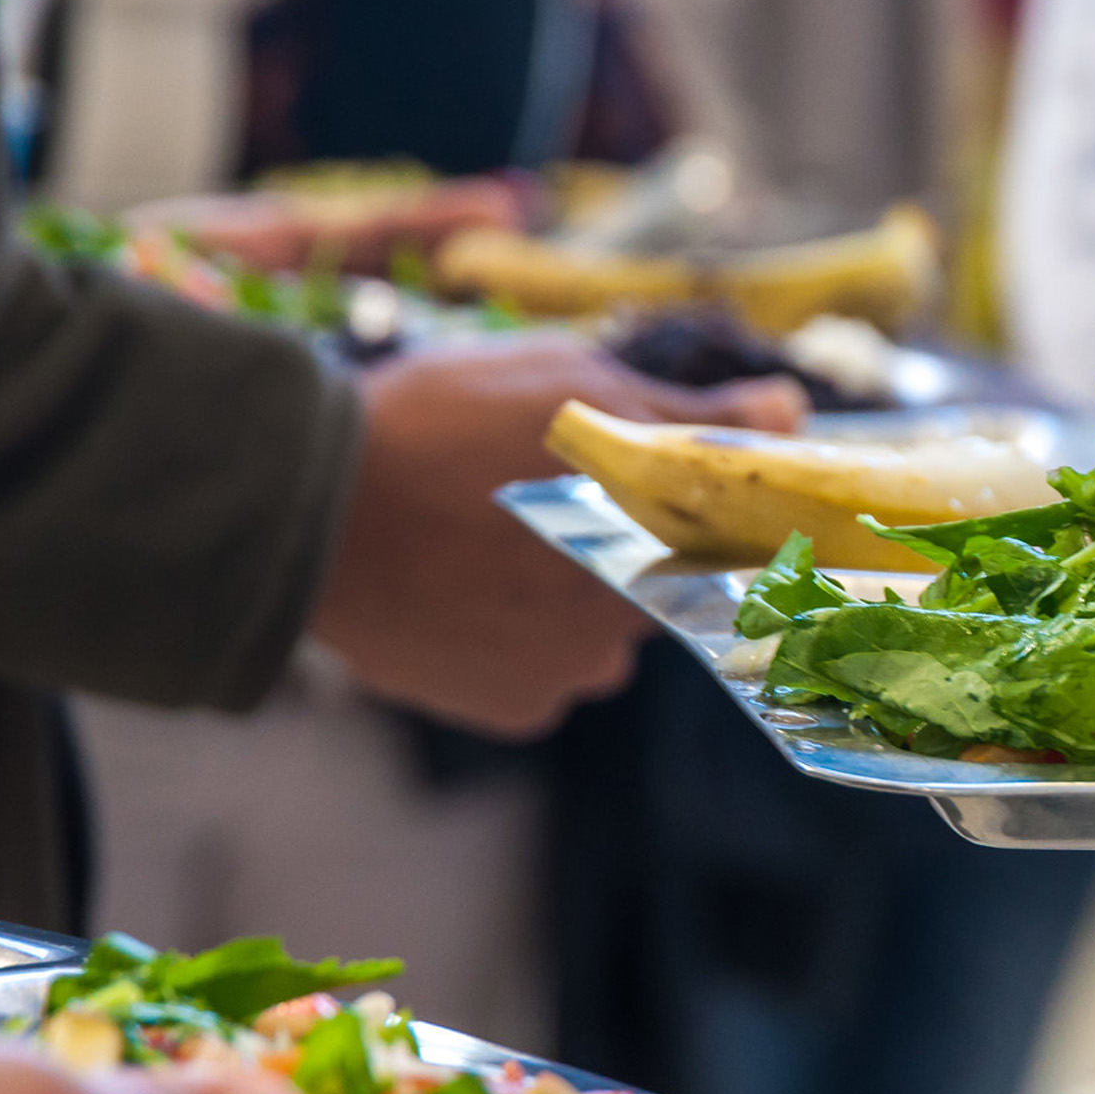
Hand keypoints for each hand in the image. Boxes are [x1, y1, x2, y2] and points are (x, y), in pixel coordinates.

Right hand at [311, 335, 807, 736]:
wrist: (304, 502)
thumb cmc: (444, 424)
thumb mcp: (577, 383)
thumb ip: (691, 412)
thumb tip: (790, 410)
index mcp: (662, 552)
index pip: (721, 552)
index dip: (689, 521)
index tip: (651, 496)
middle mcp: (629, 634)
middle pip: (652, 592)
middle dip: (614, 552)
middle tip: (542, 501)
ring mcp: (567, 678)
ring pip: (594, 637)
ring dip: (561, 599)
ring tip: (492, 543)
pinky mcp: (509, 710)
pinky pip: (536, 674)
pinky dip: (510, 638)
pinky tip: (465, 588)